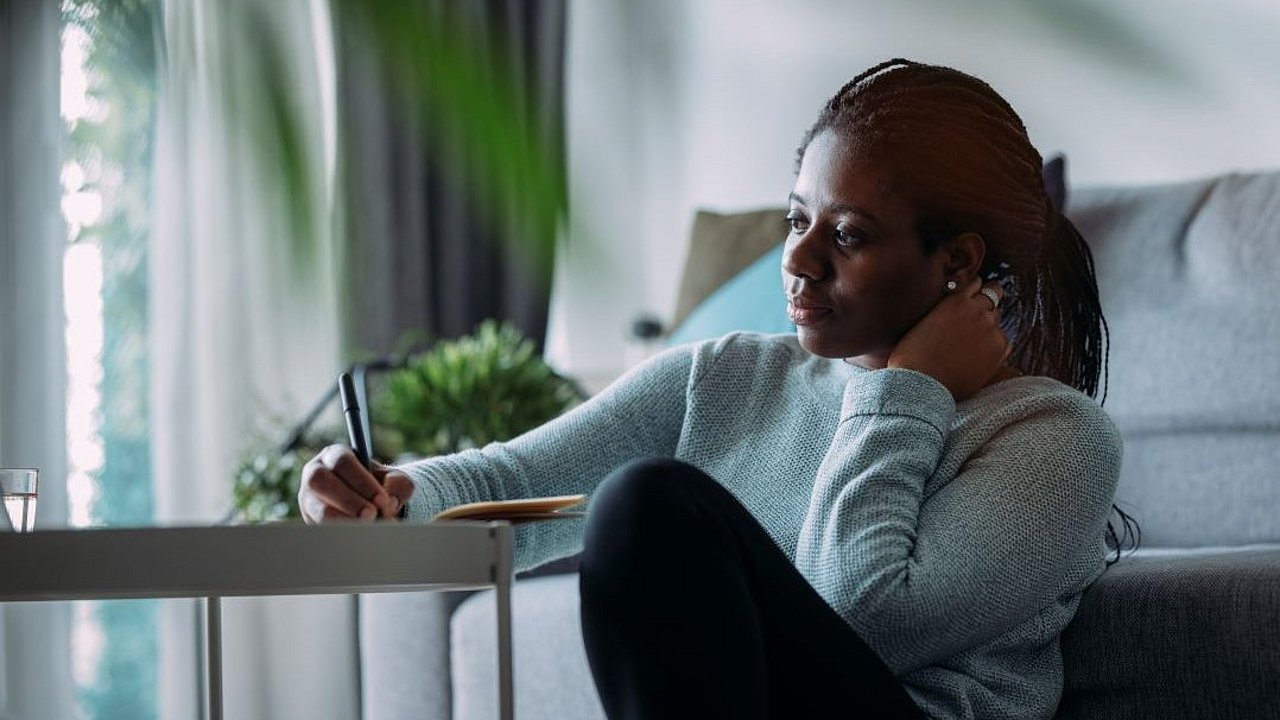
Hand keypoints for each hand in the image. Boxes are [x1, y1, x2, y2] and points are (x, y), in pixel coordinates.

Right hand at [298, 444, 414, 523]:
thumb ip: (398, 484)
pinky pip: (319, 528)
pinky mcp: (309, 521)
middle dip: (348, 500)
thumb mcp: (394, 480)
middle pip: (320, 480)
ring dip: (343, 520)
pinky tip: (358, 538)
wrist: (370, 508)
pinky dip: (340, 534)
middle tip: (371, 515)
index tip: (381, 500)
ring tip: (367, 528)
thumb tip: (388, 502)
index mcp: (335, 455)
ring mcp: (309, 499)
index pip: (342, 462)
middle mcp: (315, 473)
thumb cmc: (379, 488)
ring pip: (317, 509)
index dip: (361, 481)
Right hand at [887, 278, 1010, 400]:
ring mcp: (991, 328)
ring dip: (989, 325)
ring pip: (998, 318)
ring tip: (974, 342)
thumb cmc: (911, 356)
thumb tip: (946, 314)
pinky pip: (1004, 341)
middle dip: (984, 306)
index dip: (974, 292)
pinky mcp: (999, 348)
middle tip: (975, 320)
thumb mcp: (923, 322)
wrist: (921, 383)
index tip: (972, 299)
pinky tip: (979, 356)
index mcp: (955, 299)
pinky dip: (995, 345)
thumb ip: (942, 311)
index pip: (976, 284)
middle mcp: (977, 309)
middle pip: (993, 296)